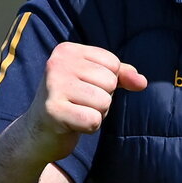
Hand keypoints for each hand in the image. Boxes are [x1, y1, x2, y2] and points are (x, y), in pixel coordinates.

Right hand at [24, 42, 146, 162]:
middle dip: (102, 99)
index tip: (84, 88)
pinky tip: (72, 124)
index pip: (113, 64)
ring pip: (104, 102)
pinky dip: (89, 128)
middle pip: (110, 82)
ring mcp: (52, 86)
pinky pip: (93, 120)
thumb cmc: (73, 102)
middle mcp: (57, 63)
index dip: (108, 83)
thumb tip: (142, 82)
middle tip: (79, 104)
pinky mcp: (53, 110)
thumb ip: (122, 76)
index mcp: (67, 50)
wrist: (39, 132)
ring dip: (96, 114)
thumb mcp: (97, 82)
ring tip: (76, 113)